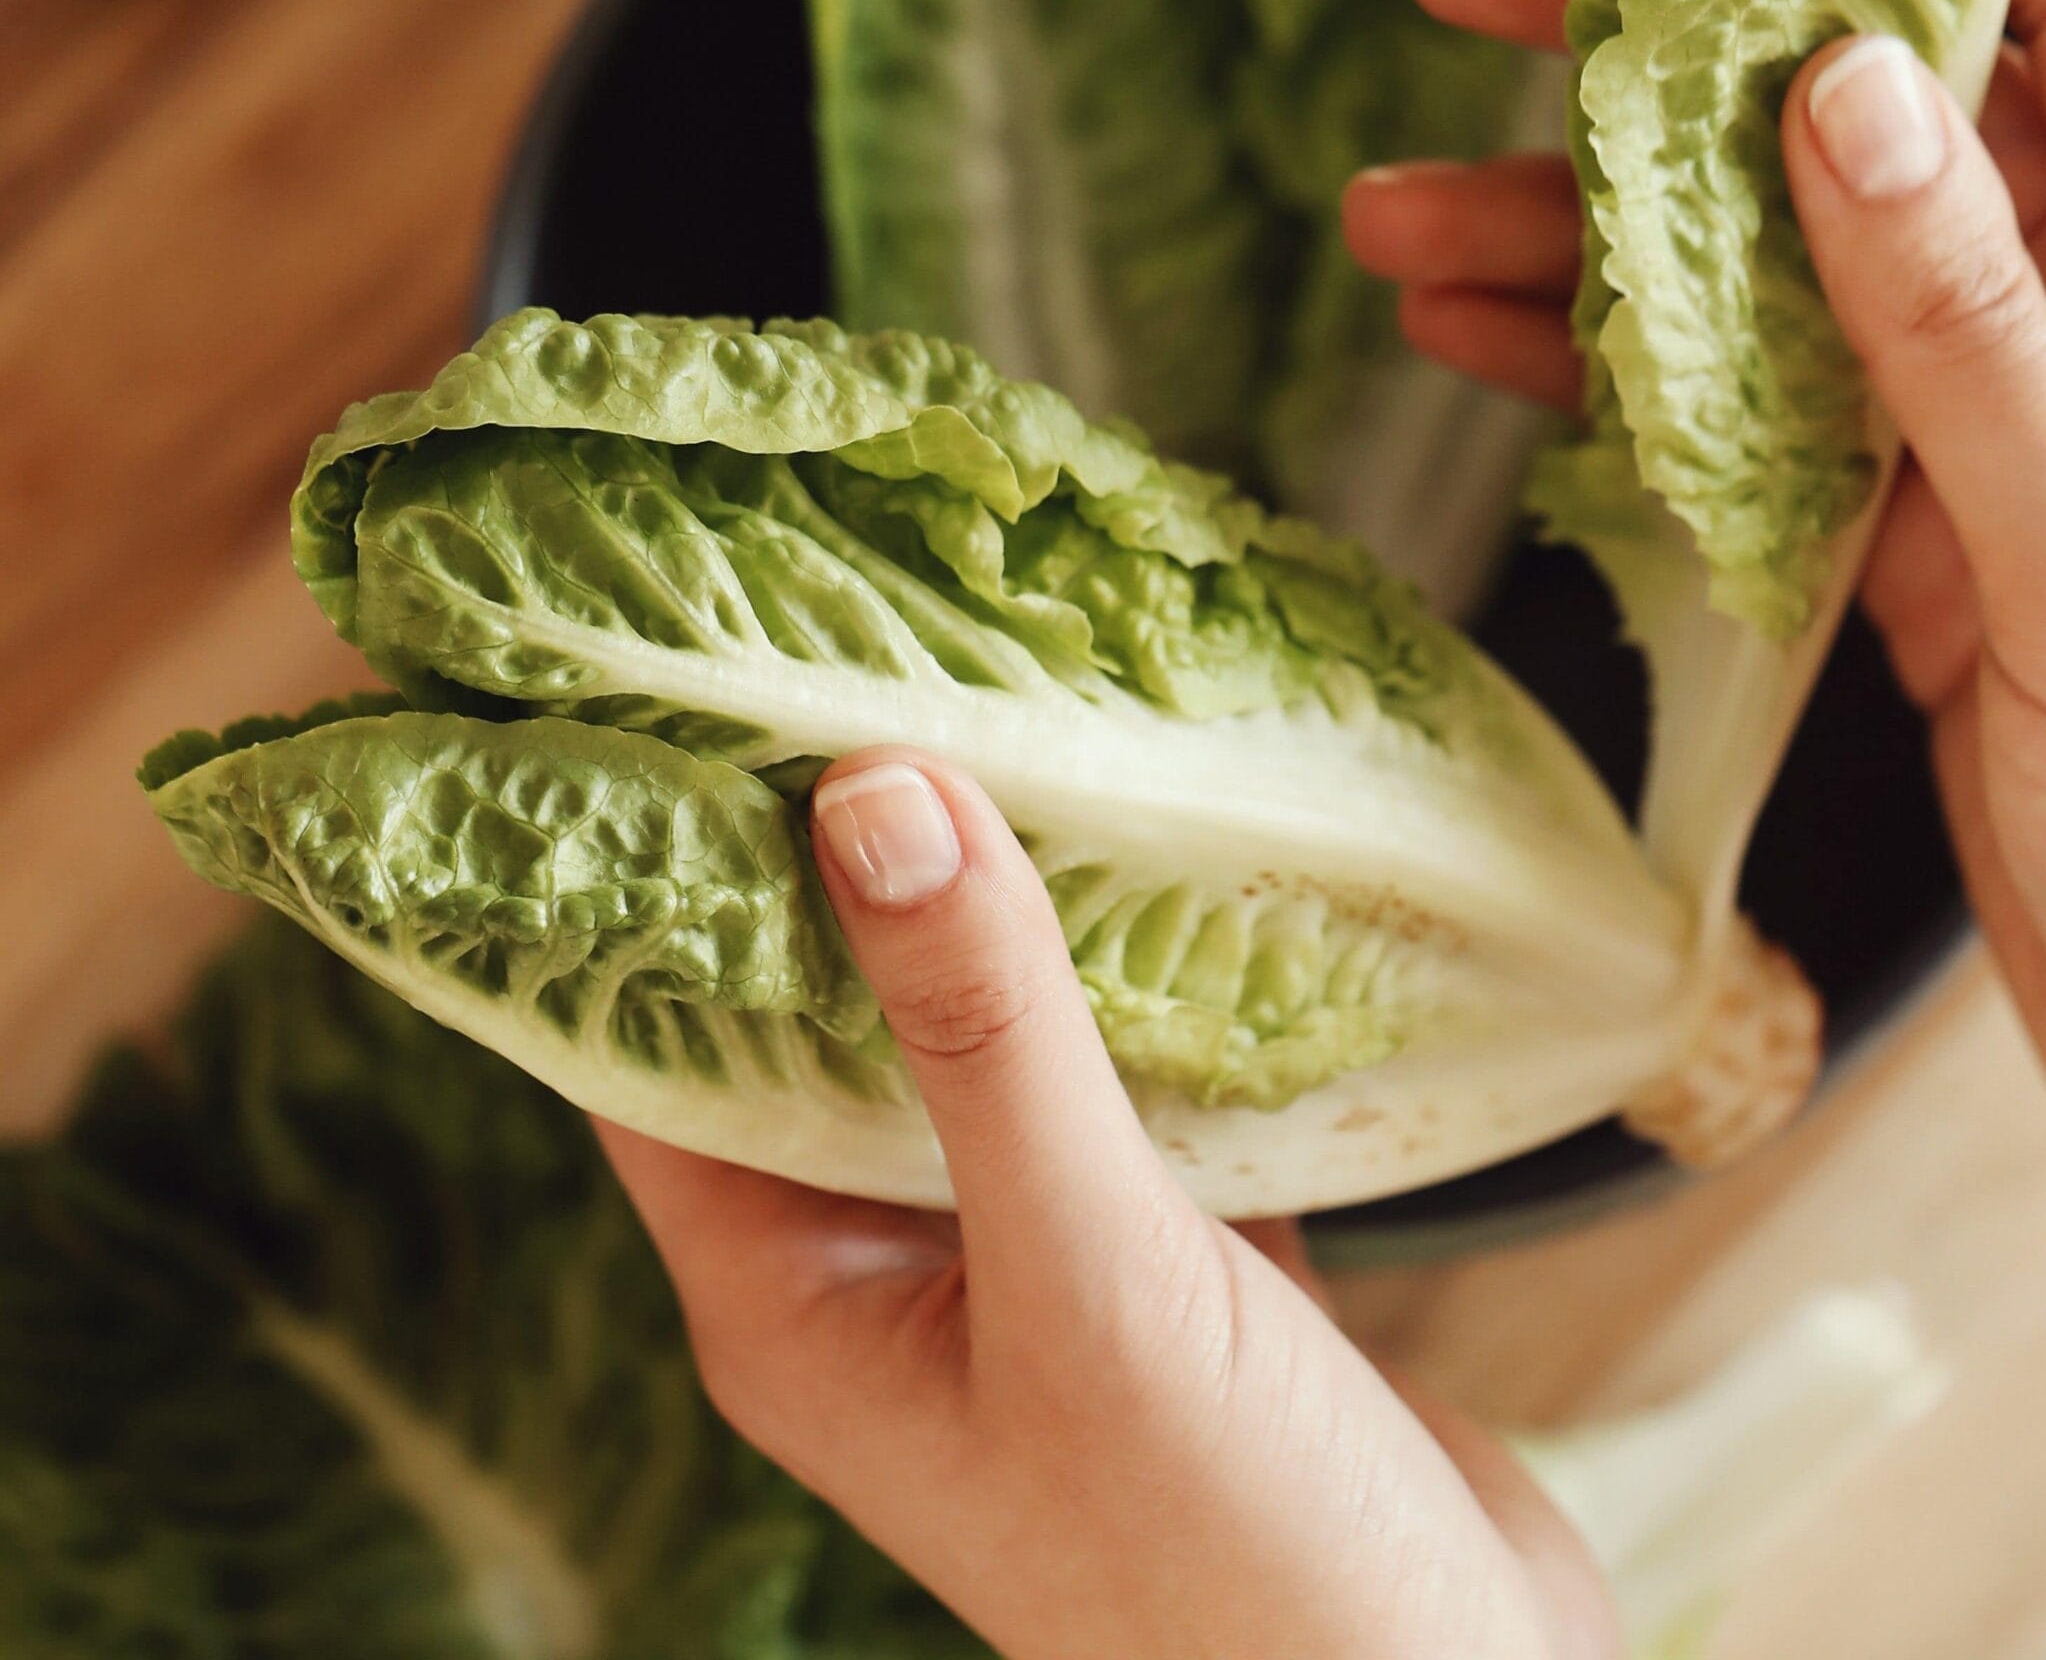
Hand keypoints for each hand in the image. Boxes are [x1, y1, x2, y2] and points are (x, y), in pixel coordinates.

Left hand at [600, 748, 1614, 1659]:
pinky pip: (1135, 1071)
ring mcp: (1041, 1256)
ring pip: (991, 1033)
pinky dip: (1155, 972)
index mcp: (796, 1302)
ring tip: (1025, 700)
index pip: (655, 1050)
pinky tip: (1196, 848)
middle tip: (867, 646)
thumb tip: (866, 793)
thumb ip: (986, 1042)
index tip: (668, 696)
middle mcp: (894, 1270)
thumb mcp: (1091, 1287)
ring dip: (1011, 898)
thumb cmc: (1228, 1573)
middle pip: (829, 1015)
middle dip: (848, 852)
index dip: (648, 878)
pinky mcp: (1176, 1249)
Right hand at [1344, 0, 2045, 1486]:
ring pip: (1779, 277)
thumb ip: (1970, 336)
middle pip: (1881, 115)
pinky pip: (1756, 422)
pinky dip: (1622, 385)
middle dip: (1678, 51)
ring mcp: (2003, 433)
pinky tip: (1478, 345)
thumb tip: (1847, 86)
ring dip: (1595, 240)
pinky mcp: (1922, 546)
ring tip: (1396, 215)